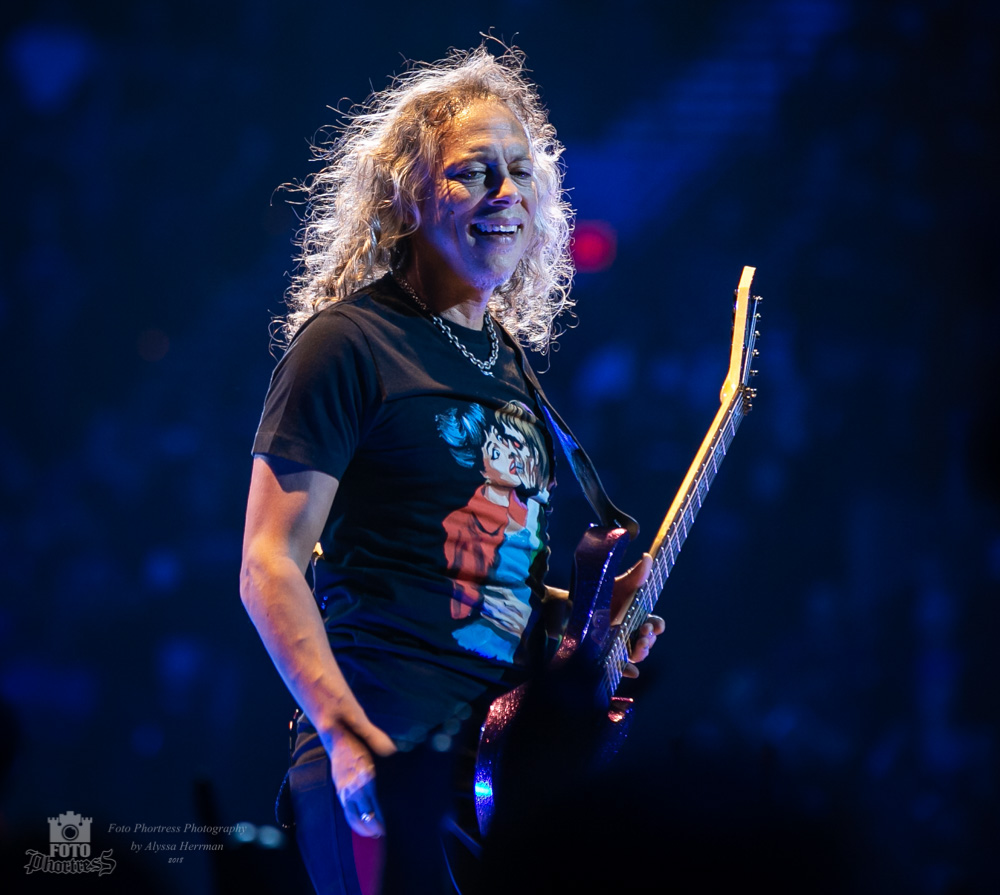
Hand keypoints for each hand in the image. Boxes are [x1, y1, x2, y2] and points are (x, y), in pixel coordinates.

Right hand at [327, 716, 396, 837]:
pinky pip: (346, 812)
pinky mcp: (339, 790)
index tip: (396, 823)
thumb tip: (404, 769)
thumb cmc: (361, 740)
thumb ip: (391, 761)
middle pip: (366, 816)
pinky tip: (362, 825)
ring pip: (354, 818)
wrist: (337, 734)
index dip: (386, 818)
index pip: (378, 806)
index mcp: (368, 777)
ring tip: (376, 834)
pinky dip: (355, 822)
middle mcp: (355, 787)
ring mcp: (345, 791)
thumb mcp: (379, 749)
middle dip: (377, 828)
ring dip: (365, 829)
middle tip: (388, 833)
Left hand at [610, 553, 664, 678]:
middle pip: (648, 640)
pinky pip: (619, 666)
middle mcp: (630, 631)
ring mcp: (619, 644)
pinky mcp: (606, 654)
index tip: (653, 626)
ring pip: (637, 654)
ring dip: (642, 653)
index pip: (654, 624)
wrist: (571, 606)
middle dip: (649, 640)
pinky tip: (631, 671)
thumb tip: (647, 557)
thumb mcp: (616, 584)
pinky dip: (627, 670)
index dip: (657, 626)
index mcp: (636, 615)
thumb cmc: (598, 593)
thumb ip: (633, 575)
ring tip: (637, 648)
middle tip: (642, 636)